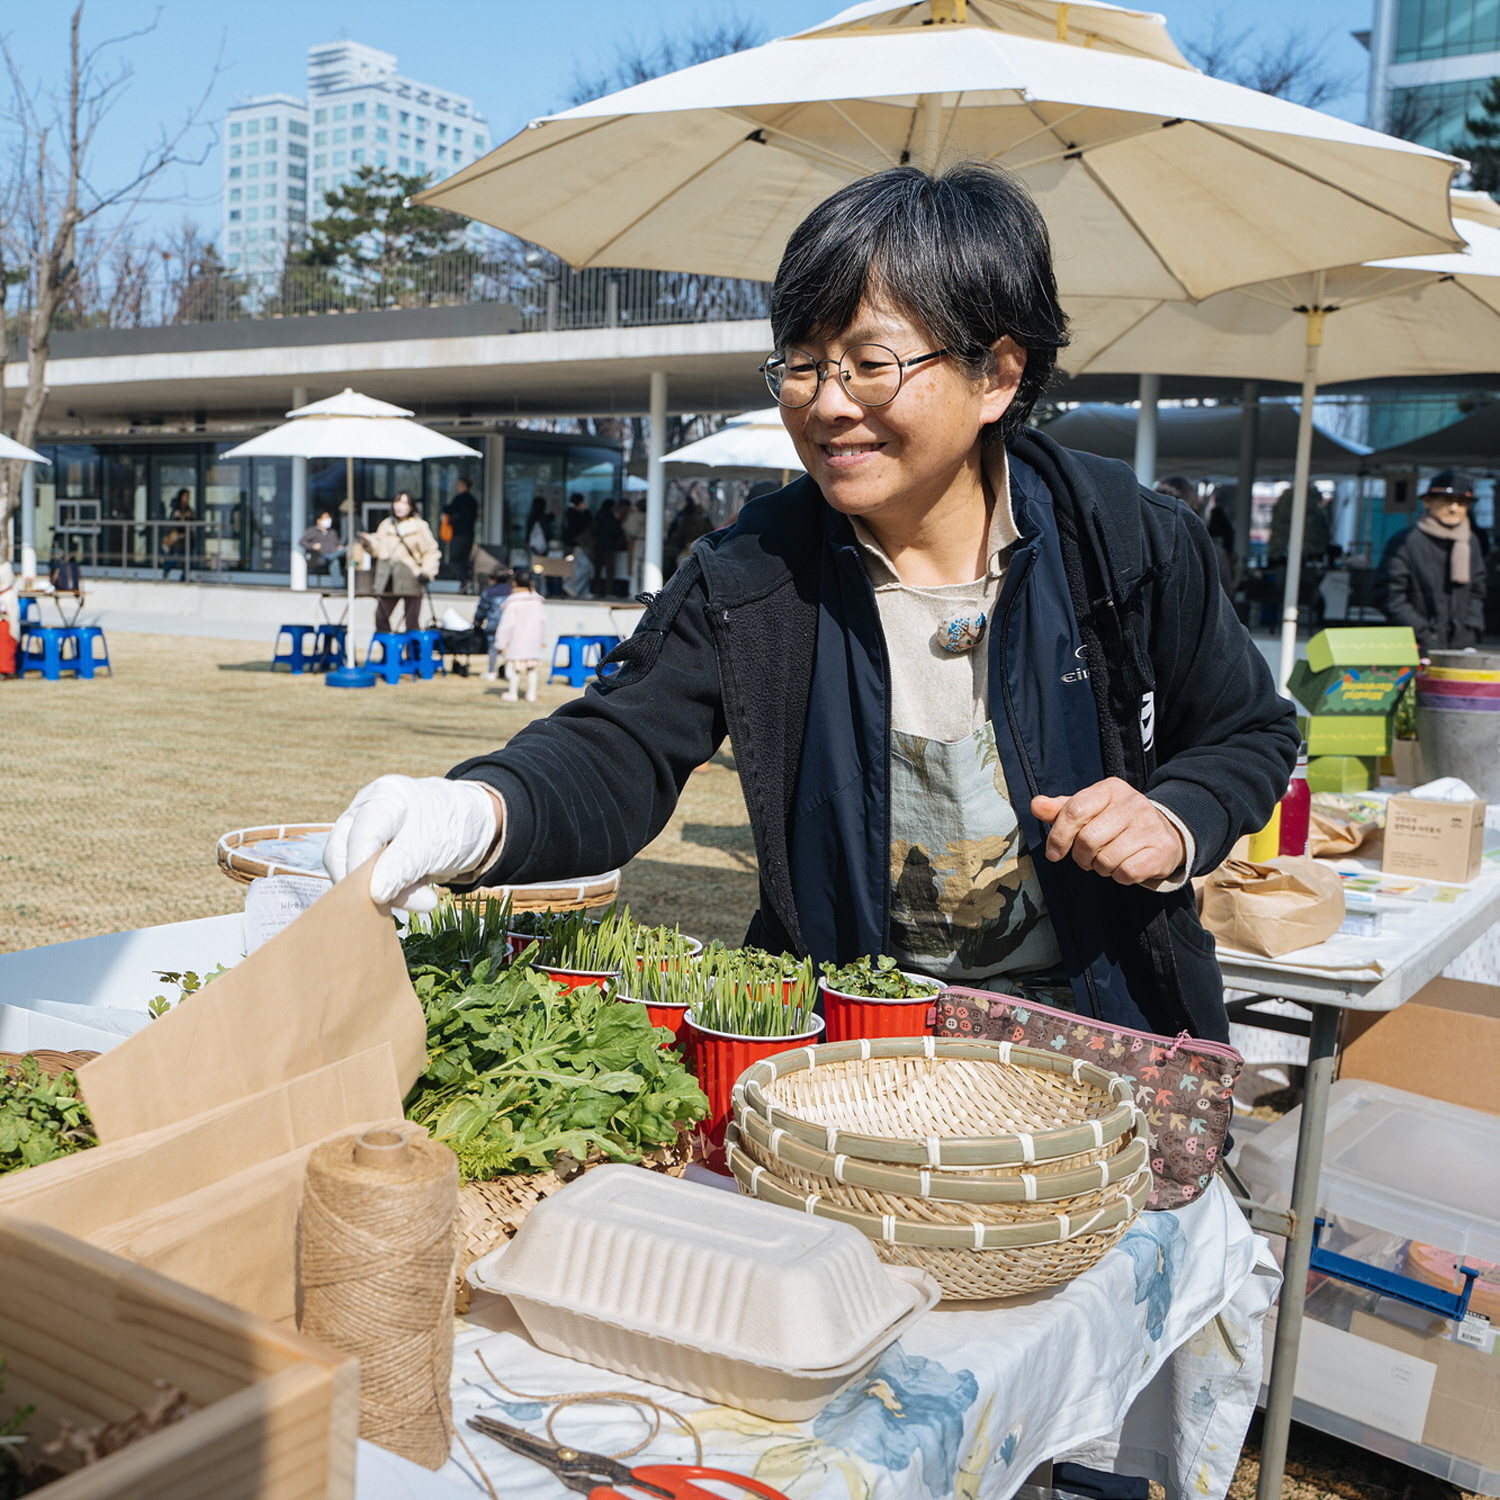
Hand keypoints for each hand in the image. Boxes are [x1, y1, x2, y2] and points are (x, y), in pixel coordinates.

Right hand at [323, 774, 501, 912]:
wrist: (475, 827)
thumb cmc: (453, 824)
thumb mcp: (432, 844)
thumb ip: (403, 866)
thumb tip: (375, 894)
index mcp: (383, 798)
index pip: (360, 834)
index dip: (361, 867)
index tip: (377, 896)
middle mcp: (366, 812)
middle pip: (343, 852)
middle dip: (365, 884)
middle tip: (394, 905)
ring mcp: (366, 834)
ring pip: (353, 871)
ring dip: (383, 893)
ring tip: (424, 899)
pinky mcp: (373, 857)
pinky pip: (369, 881)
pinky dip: (392, 894)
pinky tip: (419, 896)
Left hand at [1030, 778, 1185, 885]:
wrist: (1164, 833)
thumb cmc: (1117, 822)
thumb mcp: (1090, 810)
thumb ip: (1061, 809)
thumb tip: (1036, 805)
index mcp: (1111, 789)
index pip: (1074, 810)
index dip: (1058, 836)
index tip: (1053, 853)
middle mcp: (1132, 803)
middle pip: (1087, 839)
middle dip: (1080, 856)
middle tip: (1086, 857)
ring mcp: (1149, 826)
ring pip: (1105, 859)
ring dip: (1099, 867)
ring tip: (1106, 860)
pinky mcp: (1161, 850)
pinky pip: (1125, 872)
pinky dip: (1118, 876)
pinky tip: (1124, 866)